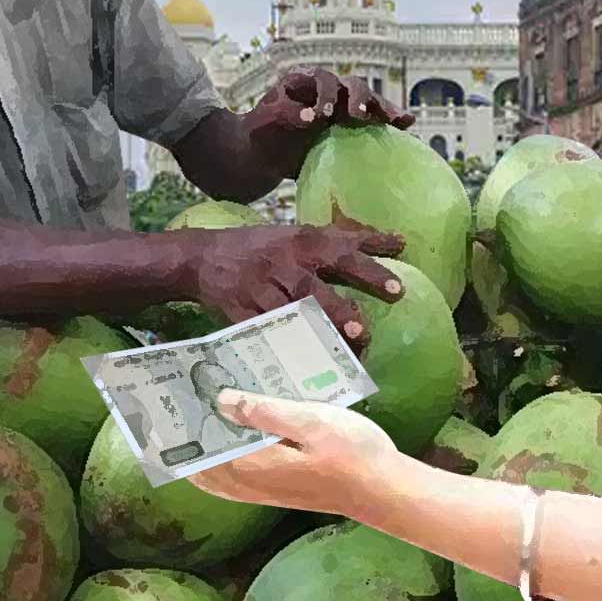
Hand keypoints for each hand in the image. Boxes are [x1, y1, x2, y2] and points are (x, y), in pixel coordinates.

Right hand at [178, 224, 403, 353]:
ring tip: (347, 341)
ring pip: (293, 310)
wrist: (202, 257)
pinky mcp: (240, 311)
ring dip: (321, 327)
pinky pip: (263, 332)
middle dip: (343, 303)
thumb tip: (398, 243)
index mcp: (302, 242)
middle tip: (371, 320)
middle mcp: (284, 263)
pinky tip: (302, 366)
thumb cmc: (261, 247)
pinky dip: (282, 348)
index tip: (399, 282)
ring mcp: (260, 288)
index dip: (370, 264)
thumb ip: (345, 240)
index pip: (342, 249)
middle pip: (317, 283)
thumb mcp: (300, 234)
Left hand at [189, 389, 402, 519]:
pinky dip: (214, 461)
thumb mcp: (310, 420)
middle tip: (170, 400)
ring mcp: (262, 492)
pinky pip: (229, 481)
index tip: (161, 398)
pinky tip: (220, 441)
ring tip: (188, 415)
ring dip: (196, 449)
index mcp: (254, 465)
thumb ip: (264, 411)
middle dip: (182, 436)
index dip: (178, 424)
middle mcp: (250, 484)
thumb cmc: (352, 451)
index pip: (200, 446)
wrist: (383, 490)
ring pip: (212, 475)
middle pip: (199, 464)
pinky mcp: (274, 492)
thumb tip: (221, 400)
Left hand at [244, 67, 414, 178]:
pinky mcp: (351, 127)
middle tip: (358, 115)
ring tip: (401, 121)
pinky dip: (389, 121)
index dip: (325, 95)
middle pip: (352, 86)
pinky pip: (373, 121)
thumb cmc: (262, 133)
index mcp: (307, 81)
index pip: (323, 80)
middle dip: (359, 99)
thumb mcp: (267, 121)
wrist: (262, 154)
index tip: (321, 116)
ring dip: (384, 109)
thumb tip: (312, 120)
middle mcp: (329, 90)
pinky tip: (407, 125)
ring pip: (369, 102)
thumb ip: (287, 116)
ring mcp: (343, 108)